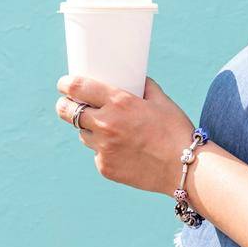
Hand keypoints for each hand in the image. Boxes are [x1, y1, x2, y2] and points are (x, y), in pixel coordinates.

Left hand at [56, 74, 195, 194]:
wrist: (183, 167)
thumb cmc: (175, 130)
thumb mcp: (161, 101)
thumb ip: (144, 87)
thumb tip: (135, 79)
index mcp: (119, 103)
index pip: (78, 89)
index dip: (66, 84)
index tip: (64, 84)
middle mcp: (106, 124)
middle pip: (67, 112)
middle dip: (64, 106)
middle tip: (68, 104)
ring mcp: (103, 148)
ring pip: (82, 134)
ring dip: (87, 129)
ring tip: (105, 128)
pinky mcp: (105, 167)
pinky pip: (97, 154)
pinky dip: (105, 149)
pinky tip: (123, 149)